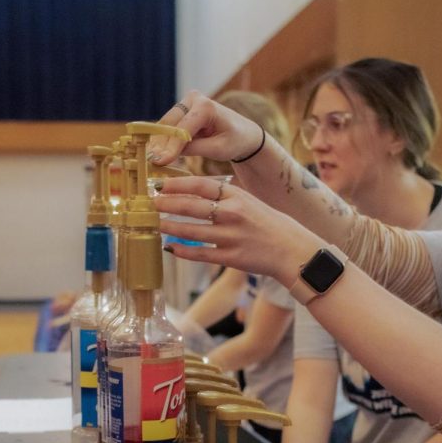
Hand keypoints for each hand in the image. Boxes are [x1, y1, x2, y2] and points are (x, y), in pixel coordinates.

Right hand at [150, 91, 263, 164]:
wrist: (243, 133)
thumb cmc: (235, 141)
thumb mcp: (218, 149)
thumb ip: (194, 149)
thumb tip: (167, 154)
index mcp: (207, 106)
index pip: (183, 129)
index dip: (171, 146)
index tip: (160, 161)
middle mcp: (194, 99)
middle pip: (170, 124)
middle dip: (160, 144)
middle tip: (150, 162)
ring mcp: (186, 103)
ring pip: (165, 124)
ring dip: (158, 142)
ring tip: (150, 160)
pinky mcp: (181, 111)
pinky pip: (168, 126)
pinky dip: (162, 140)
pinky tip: (156, 154)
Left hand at [155, 176, 322, 284]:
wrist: (292, 250)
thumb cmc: (269, 224)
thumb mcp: (249, 200)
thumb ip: (224, 196)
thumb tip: (193, 191)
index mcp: (237, 196)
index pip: (200, 185)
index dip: (176, 184)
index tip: (159, 185)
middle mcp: (232, 214)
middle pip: (191, 206)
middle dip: (166, 205)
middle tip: (149, 204)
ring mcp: (231, 237)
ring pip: (191, 231)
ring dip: (169, 227)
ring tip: (155, 225)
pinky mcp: (231, 258)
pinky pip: (200, 253)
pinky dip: (182, 251)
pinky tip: (169, 248)